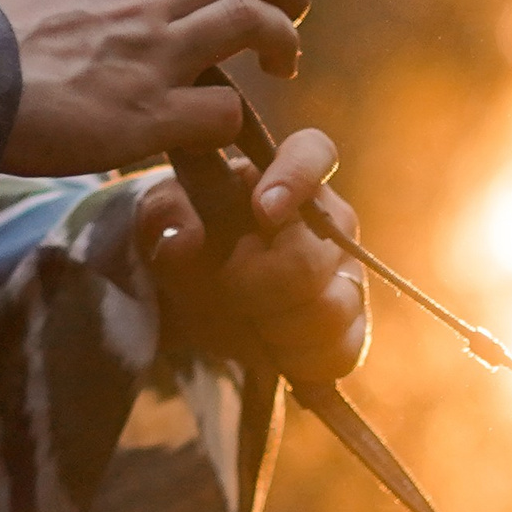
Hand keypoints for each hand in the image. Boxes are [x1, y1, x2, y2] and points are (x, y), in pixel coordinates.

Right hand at [0, 0, 312, 176]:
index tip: (213, 7)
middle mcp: (145, 6)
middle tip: (292, 16)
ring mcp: (153, 57)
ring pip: (254, 23)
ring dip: (282, 44)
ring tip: (284, 68)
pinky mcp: (150, 114)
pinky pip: (225, 112)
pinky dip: (230, 125)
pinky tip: (217, 138)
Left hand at [137, 128, 368, 383]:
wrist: (195, 294)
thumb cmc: (186, 239)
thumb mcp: (160, 219)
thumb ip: (167, 217)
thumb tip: (184, 239)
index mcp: (286, 176)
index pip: (314, 152)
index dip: (296, 178)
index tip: (261, 210)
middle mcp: (330, 221)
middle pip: (309, 260)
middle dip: (255, 287)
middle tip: (225, 287)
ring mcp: (347, 276)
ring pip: (329, 311)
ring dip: (274, 327)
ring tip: (248, 319)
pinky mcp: (351, 327)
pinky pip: (340, 352)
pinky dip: (298, 360)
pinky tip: (274, 350)